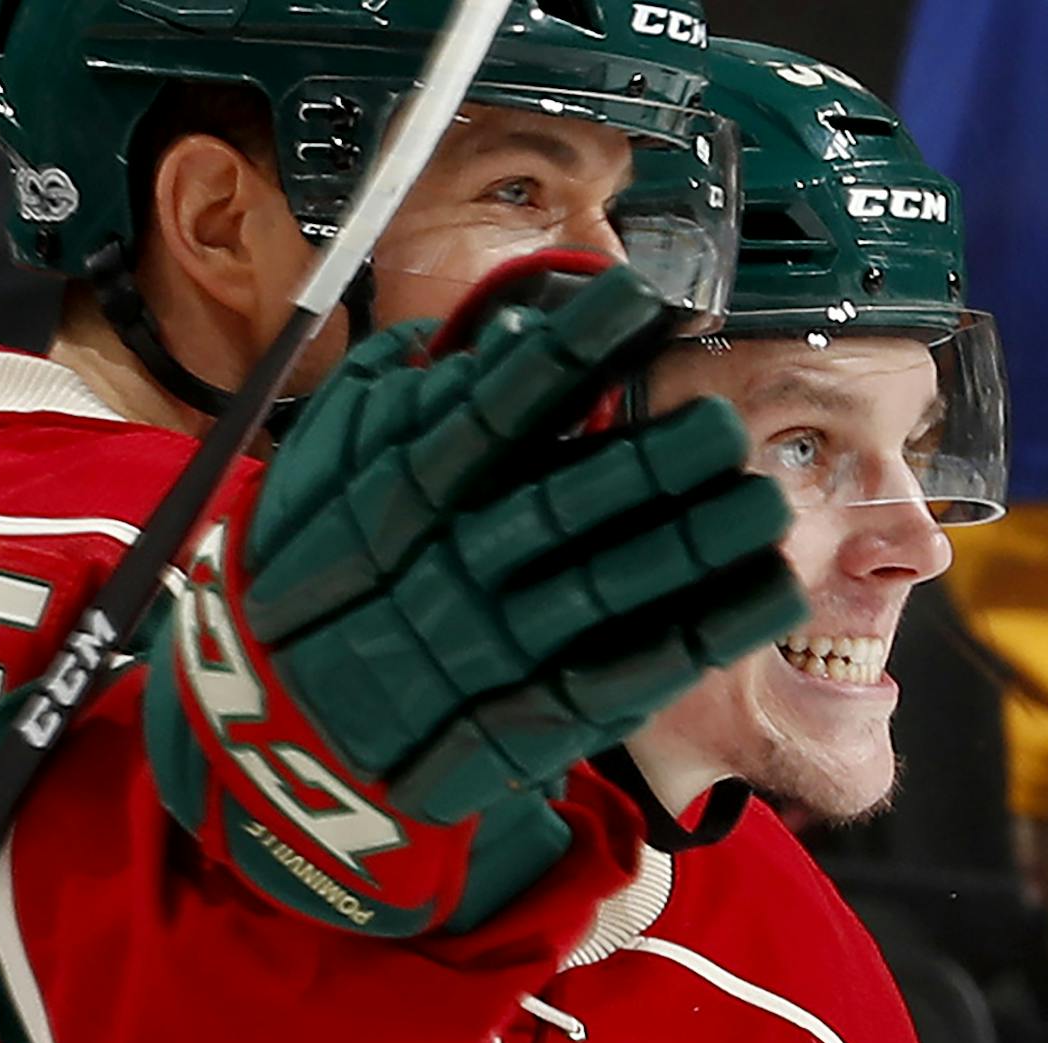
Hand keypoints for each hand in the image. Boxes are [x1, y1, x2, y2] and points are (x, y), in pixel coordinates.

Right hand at [148, 261, 804, 932]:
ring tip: (768, 501)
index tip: (635, 302)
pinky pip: (624, 678)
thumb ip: (388, 398)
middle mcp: (445, 575)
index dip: (562, 358)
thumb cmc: (317, 582)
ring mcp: (490, 655)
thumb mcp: (315, 478)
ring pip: (603, 594)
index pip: (486, 418)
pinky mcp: (527, 725)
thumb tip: (484, 327)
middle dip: (647, 468)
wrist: (278, 736)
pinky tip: (769, 594)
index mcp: (394, 502)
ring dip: (692, 548)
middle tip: (725, 422)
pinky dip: (697, 638)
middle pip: (558, 511)